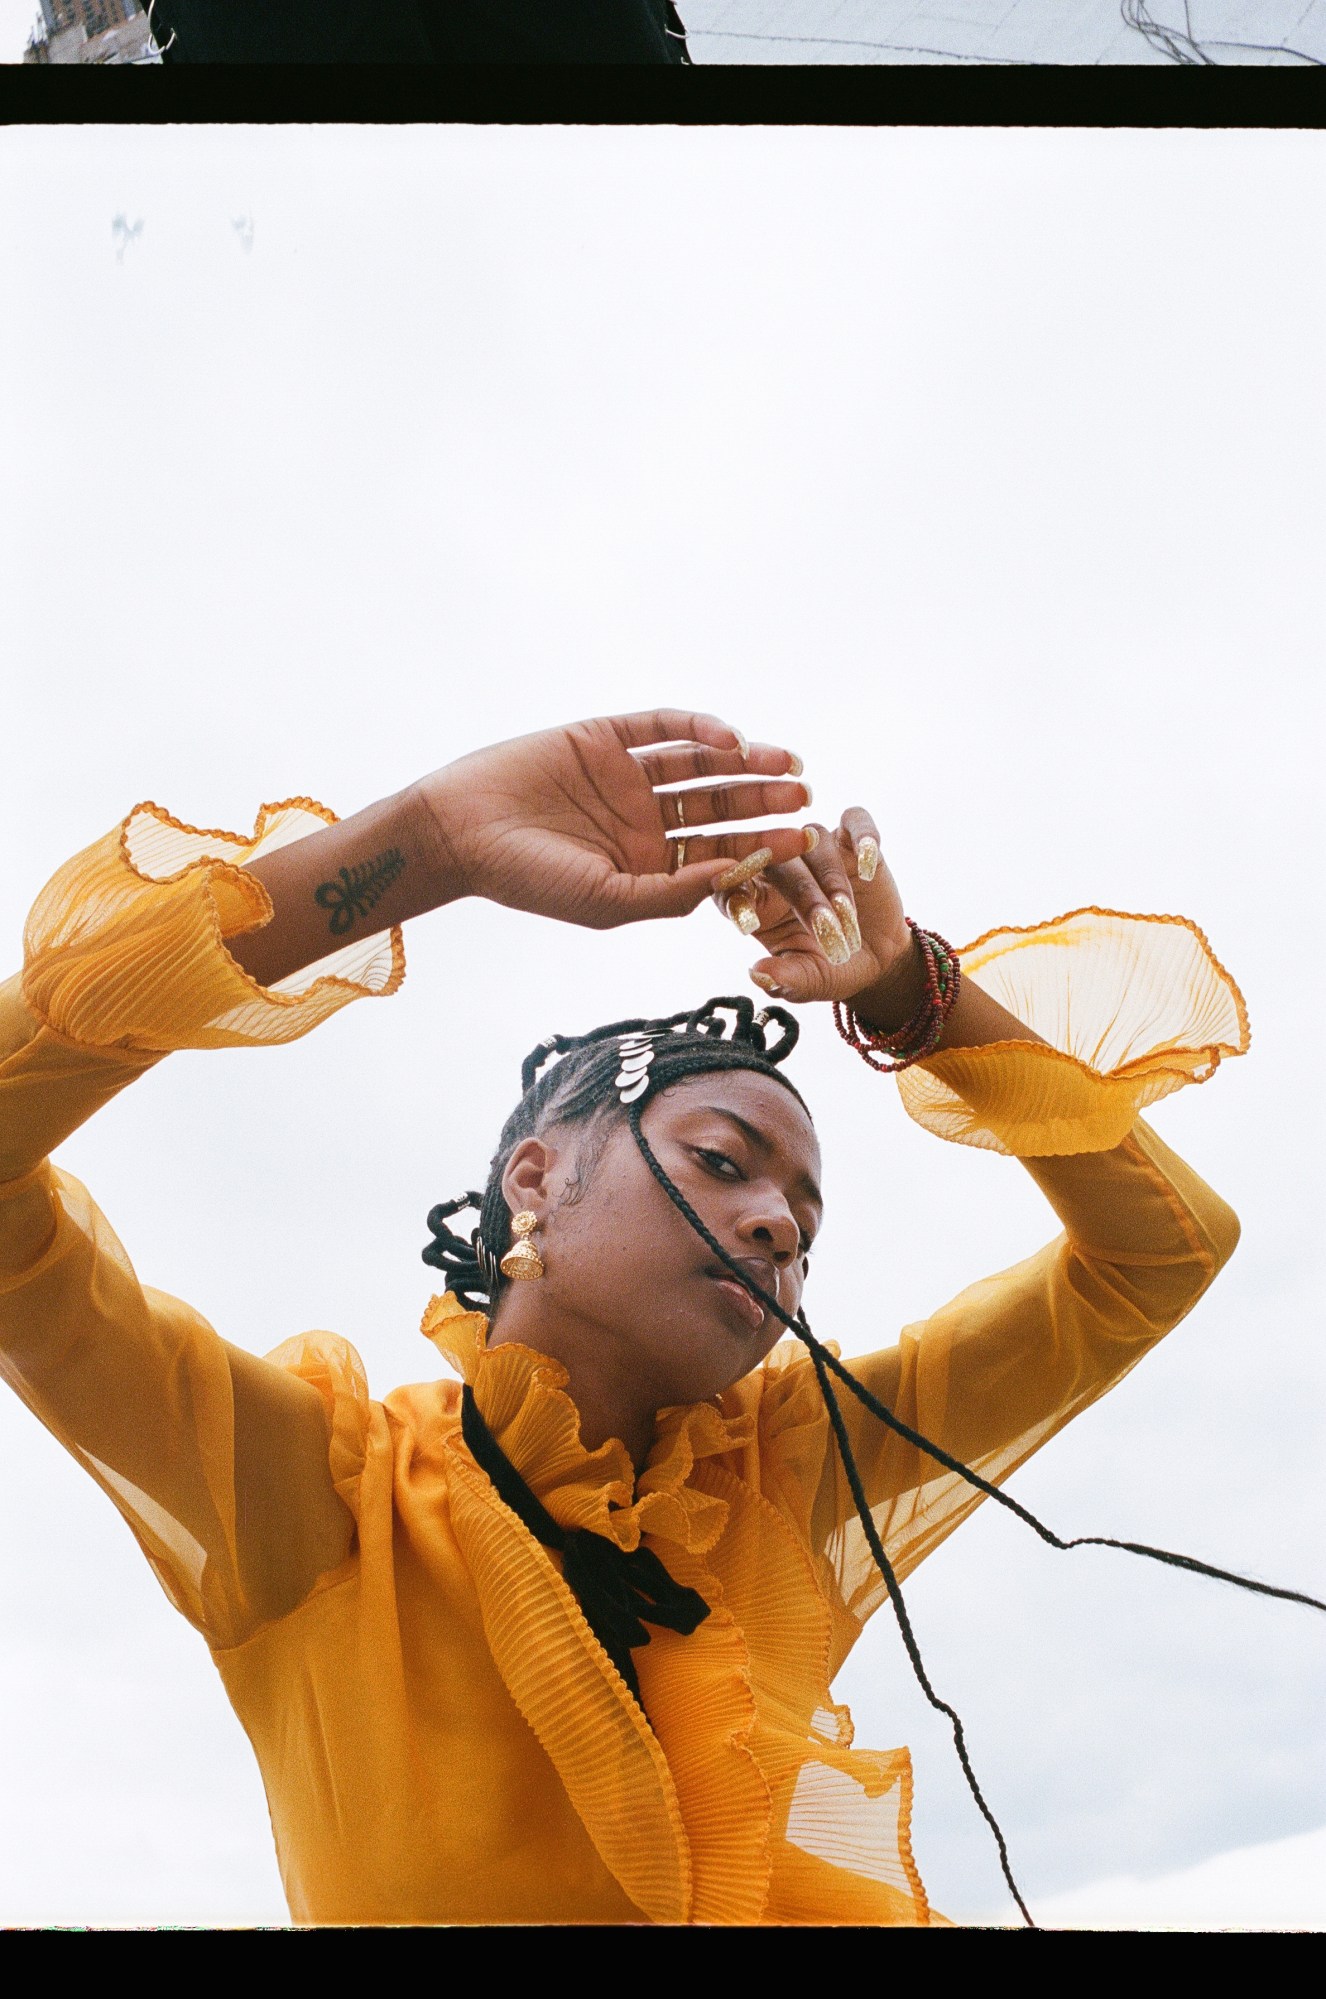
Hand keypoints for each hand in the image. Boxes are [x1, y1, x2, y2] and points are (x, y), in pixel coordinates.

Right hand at [417, 709, 812, 929]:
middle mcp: (644, 820)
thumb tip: (735, 877)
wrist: (459, 831)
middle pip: (719, 807)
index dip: (760, 849)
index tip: (801, 844)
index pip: (718, 854)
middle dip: (763, 803)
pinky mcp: (605, 737)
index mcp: (648, 866)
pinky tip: (731, 739)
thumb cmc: (528, 879)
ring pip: (700, 765)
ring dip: (744, 763)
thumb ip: (672, 893)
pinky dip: (698, 728)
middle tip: (805, 797)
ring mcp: (626, 777)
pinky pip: (661, 728)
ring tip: (786, 765)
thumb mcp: (608, 900)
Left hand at [712, 807, 921, 1021]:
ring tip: (848, 916)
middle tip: (825, 927)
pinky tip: (869, 865)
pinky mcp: (852, 839)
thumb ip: (785, 980)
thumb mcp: (810, 981)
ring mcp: (815, 848)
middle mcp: (780, 866)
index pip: (732, 887)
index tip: (746, 922)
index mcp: (755, 899)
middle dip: (803, 896)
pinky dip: (863, 835)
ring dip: (832, 879)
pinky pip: (854, 820)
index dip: (737, 898)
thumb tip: (758, 976)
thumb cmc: (831, 968)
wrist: (877, 957)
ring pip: (814, 840)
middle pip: (777, 862)